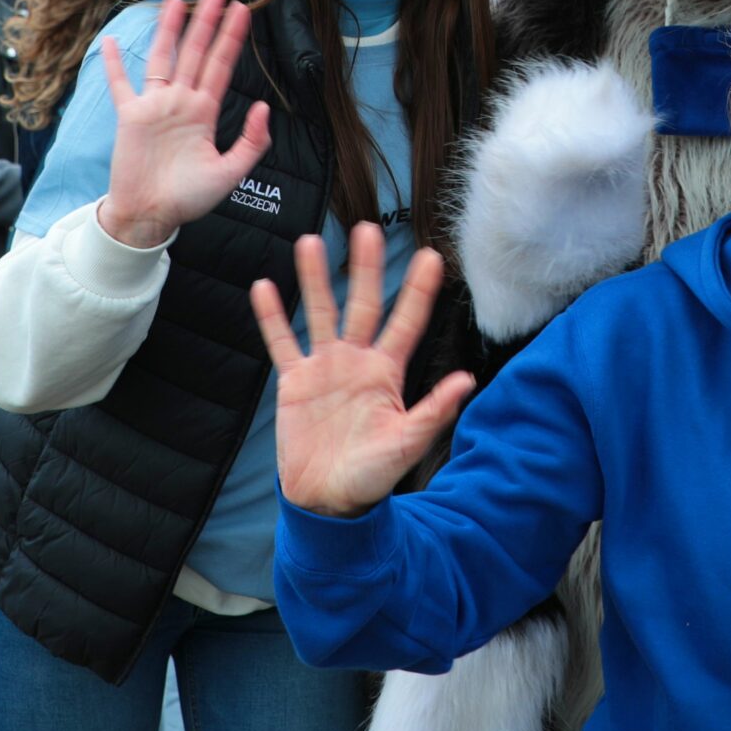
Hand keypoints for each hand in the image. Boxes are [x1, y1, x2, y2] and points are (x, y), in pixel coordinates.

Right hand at [98, 0, 272, 247]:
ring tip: (175, 2)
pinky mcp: (130, 116)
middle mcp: (181, 103)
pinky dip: (114, 63)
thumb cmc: (190, 198)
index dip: (232, 39)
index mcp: (205, 113)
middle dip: (206, 24)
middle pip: (195, 54)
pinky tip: (111, 40)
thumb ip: (251, 142)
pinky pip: (121, 84)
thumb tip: (264, 106)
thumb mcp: (230, 173)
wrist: (152, 215)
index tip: (243, 11)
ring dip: (168, 31)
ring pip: (162, 59)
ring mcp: (154, 106)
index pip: (221, 67)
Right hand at [255, 225, 473, 517]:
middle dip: (365, 268)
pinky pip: (282, 343)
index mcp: (388, 373)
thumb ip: (434, 411)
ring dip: (315, 279)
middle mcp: (358, 362)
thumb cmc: (372, 477)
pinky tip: (264, 286)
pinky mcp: (294, 383)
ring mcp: (325, 369)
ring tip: (310, 241)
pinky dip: (272, 318)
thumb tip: (467, 380)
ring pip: (320, 313)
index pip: (406, 322)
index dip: (418, 291)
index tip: (431, 256)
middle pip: (362, 304)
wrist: (327, 502)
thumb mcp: (407, 444)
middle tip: (366, 229)